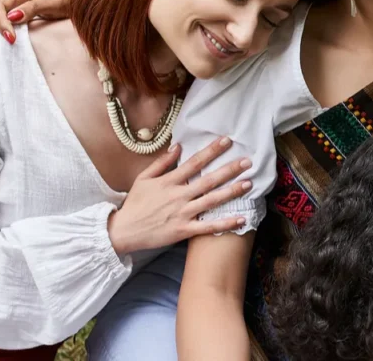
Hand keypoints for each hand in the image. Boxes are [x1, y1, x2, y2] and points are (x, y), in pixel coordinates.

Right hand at [107, 138, 253, 255]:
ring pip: (211, 200)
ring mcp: (182, 213)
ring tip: (249, 184)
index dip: (212, 151)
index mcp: (169, 181)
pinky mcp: (183, 230)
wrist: (123, 231)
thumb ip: (162, 162)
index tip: (227, 141)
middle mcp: (178, 195)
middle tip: (248, 161)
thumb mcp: (144, 178)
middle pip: (208, 180)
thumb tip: (178, 145)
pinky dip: (225, 223)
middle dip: (229, 169)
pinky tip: (241, 219)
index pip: (194, 162)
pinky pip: (208, 226)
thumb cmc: (135, 204)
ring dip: (232, 192)